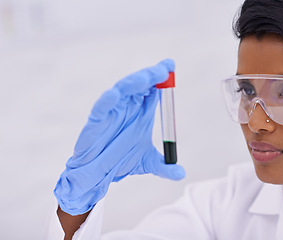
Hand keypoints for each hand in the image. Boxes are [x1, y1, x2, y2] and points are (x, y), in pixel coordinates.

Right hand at [54, 59, 184, 215]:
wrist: (98, 175)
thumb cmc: (120, 160)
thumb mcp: (147, 162)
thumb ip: (164, 167)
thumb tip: (181, 174)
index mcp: (142, 111)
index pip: (154, 88)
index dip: (162, 75)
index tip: (171, 65)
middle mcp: (128, 107)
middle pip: (140, 84)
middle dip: (152, 75)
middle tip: (163, 71)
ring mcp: (112, 112)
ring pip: (122, 90)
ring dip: (134, 83)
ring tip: (146, 79)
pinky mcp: (96, 122)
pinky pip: (100, 108)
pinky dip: (106, 101)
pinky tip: (114, 95)